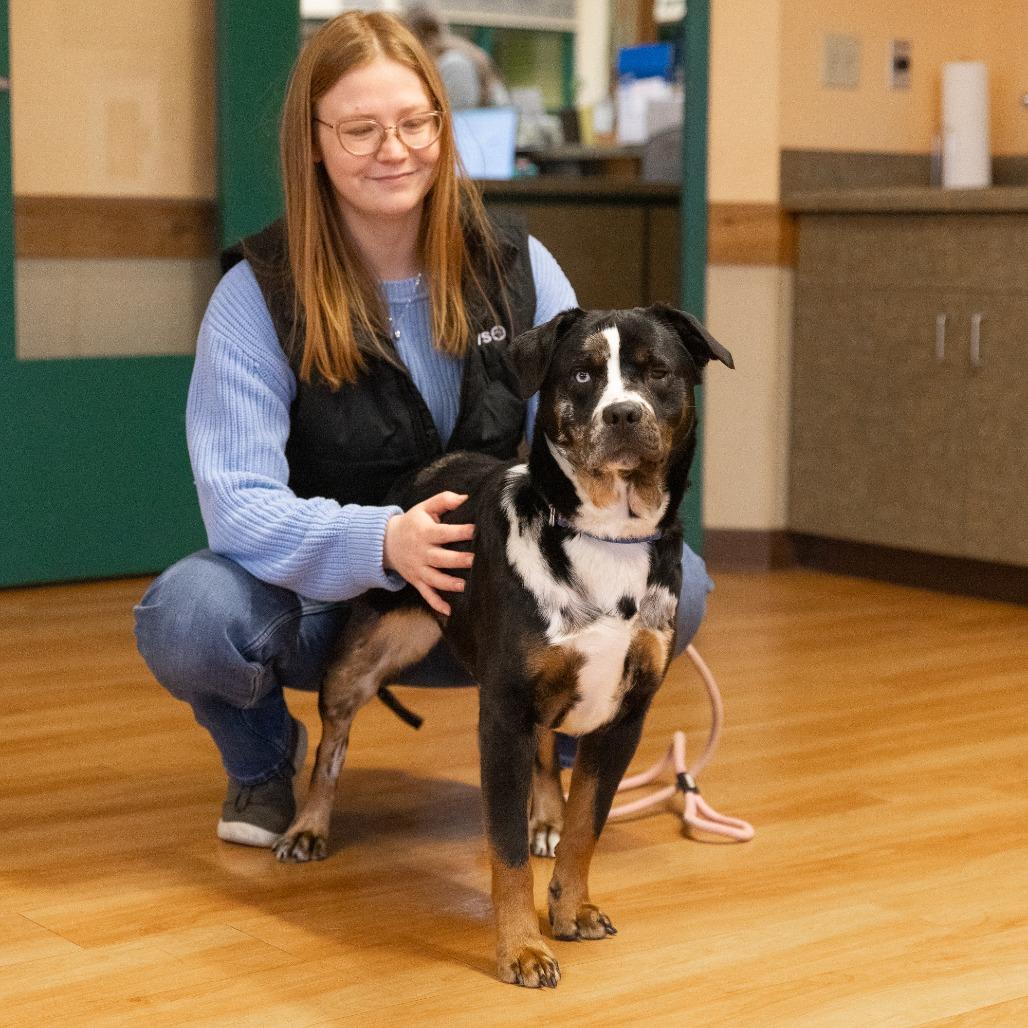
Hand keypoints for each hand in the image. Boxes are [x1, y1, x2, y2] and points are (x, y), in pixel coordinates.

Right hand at [383, 491, 474, 615]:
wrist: (386, 542)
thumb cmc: (412, 523)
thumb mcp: (424, 508)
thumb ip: (443, 500)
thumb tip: (465, 498)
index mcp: (424, 532)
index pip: (444, 533)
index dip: (459, 532)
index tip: (476, 531)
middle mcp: (421, 552)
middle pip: (441, 558)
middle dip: (458, 560)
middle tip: (476, 561)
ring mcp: (418, 569)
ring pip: (434, 579)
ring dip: (449, 584)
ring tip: (465, 586)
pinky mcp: (416, 581)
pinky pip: (426, 594)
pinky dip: (436, 604)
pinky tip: (450, 611)